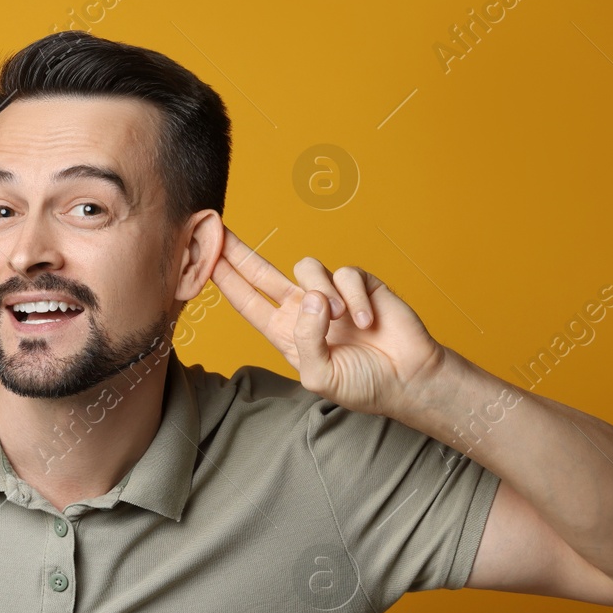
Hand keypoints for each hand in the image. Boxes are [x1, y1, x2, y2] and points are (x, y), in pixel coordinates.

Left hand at [210, 227, 446, 418]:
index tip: (203, 256)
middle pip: (261, 271)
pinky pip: (346, 274)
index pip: (246, 301)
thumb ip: (306, 340)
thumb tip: (310, 298)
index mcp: (285, 333)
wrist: (409, 378)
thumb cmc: (364, 384)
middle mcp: (303, 309)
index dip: (224, 279)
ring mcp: (330, 293)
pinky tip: (366, 322)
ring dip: (322, 294)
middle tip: (216, 228)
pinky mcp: (359, 283)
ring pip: (307, 267)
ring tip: (342, 323)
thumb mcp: (321, 376)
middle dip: (239, 250)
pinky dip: (355, 298)